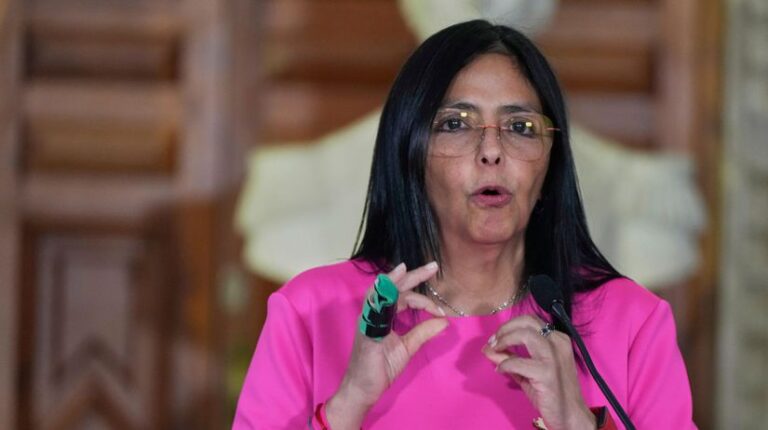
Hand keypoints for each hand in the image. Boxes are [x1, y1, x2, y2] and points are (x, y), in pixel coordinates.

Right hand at [326, 262, 447, 428]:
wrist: (362, 389)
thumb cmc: (380, 367)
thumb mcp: (407, 347)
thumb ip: (423, 332)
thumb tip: (444, 321)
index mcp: (383, 316)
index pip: (404, 296)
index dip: (423, 299)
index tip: (440, 310)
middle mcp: (374, 314)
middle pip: (393, 288)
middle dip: (412, 276)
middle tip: (433, 266)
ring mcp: (367, 322)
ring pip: (380, 294)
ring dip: (394, 281)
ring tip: (406, 268)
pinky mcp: (365, 333)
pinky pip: (371, 312)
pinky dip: (379, 298)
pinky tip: (388, 290)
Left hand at [482, 315, 595, 429]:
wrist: (570, 415)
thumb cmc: (551, 393)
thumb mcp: (527, 372)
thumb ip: (509, 358)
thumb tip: (488, 348)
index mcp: (557, 339)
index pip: (530, 321)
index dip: (509, 326)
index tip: (496, 338)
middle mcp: (558, 343)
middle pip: (527, 322)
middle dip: (505, 329)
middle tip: (493, 342)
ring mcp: (554, 357)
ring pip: (525, 334)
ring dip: (505, 340)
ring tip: (495, 350)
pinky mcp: (547, 373)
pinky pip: (518, 362)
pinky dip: (505, 364)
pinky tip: (500, 370)